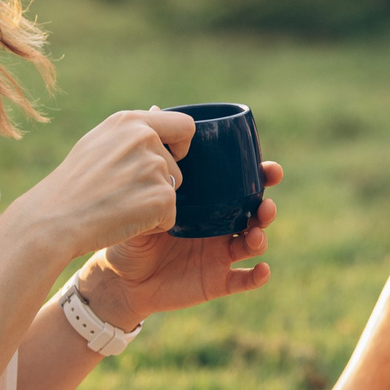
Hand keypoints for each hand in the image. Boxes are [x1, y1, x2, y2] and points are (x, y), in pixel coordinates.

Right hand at [7, 108, 194, 260]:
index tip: (169, 158)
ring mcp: (155, 166)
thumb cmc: (72, 185)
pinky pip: (169, 217)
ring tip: (116, 205)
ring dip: (151, 204)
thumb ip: (132, 131)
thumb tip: (160, 109)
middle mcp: (146, 138)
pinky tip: (122, 219)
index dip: (181, 145)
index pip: (183, 125)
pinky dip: (150, 225)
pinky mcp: (162, 196)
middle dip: (157, 183)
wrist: (54, 219)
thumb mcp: (97, 143)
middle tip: (118, 192)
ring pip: (171, 192)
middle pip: (176, 166)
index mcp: (130, 121)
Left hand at [81, 161, 283, 324]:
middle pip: (257, 214)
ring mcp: (221, 254)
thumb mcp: (139, 192)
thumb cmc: (132, 230)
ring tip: (255, 235)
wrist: (119, 276)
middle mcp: (222, 227)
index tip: (271, 170)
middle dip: (268, 207)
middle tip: (266, 203)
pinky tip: (260, 270)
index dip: (264, 178)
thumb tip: (155, 108)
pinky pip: (245, 279)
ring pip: (254, 243)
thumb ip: (151, 157)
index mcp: (211, 204)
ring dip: (261, 237)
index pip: (244, 186)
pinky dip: (257, 275)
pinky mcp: (217, 281)